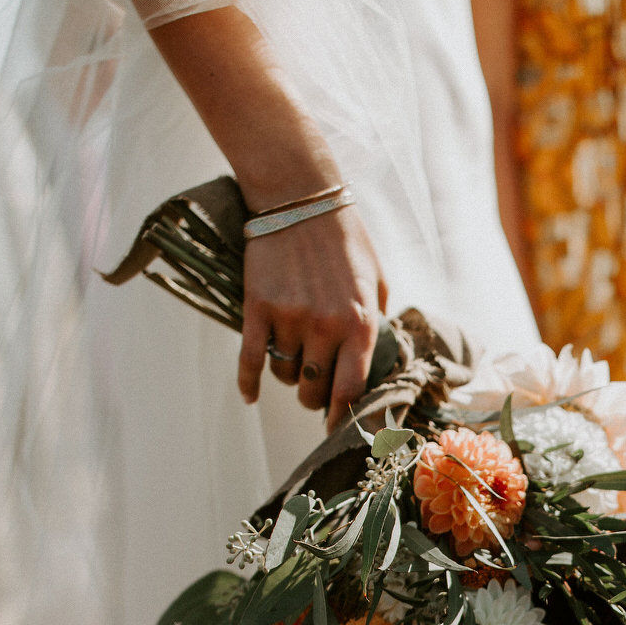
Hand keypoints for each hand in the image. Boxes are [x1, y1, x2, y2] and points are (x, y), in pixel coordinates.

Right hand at [239, 202, 387, 425]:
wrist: (300, 197)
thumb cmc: (345, 239)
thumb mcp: (376, 280)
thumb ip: (375, 321)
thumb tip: (371, 358)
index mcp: (361, 322)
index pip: (351, 389)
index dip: (343, 417)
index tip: (339, 428)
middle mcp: (326, 326)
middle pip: (313, 388)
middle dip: (313, 396)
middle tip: (313, 387)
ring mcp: (289, 318)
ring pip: (284, 374)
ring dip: (288, 376)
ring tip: (293, 362)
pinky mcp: (257, 307)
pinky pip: (251, 359)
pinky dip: (249, 383)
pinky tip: (250, 396)